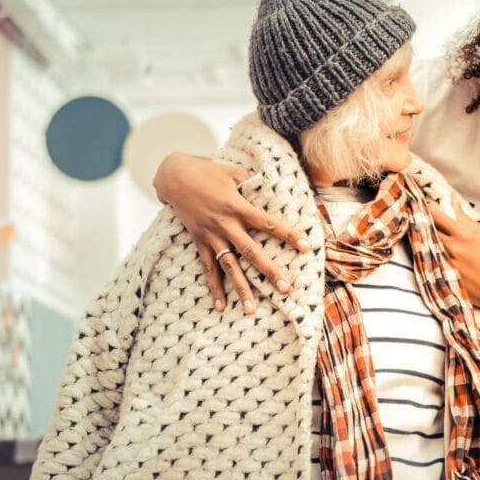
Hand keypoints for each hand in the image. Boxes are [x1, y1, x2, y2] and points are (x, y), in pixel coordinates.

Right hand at [152, 153, 310, 313]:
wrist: (173, 176)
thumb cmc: (206, 171)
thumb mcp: (232, 172)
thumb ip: (251, 184)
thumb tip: (269, 189)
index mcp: (237, 206)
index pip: (268, 223)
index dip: (288, 234)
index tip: (305, 246)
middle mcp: (225, 225)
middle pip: (250, 252)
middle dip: (268, 271)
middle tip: (285, 288)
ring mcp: (211, 236)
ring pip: (229, 267)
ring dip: (241, 288)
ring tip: (251, 309)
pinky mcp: (199, 242)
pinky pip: (208, 269)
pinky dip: (214, 288)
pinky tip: (221, 307)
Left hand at [428, 197, 479, 329]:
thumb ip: (465, 218)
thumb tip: (452, 201)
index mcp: (464, 235)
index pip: (437, 215)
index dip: (427, 207)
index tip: (423, 204)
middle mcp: (452, 248)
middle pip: (426, 228)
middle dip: (419, 220)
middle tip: (414, 215)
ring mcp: (444, 262)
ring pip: (423, 243)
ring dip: (419, 235)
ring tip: (416, 230)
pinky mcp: (441, 275)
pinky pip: (426, 259)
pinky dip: (423, 251)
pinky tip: (421, 247)